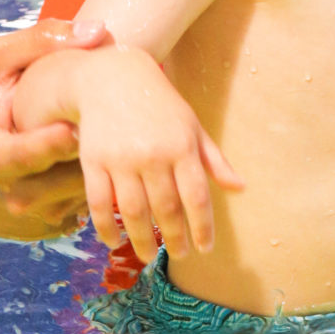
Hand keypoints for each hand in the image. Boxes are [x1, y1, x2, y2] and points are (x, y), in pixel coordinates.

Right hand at [0, 18, 108, 231]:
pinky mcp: (56, 202)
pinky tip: (133, 170)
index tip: (71, 129)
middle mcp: (8, 182)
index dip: (39, 147)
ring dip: (97, 183)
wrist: (15, 104)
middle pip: (38, 190)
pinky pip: (81, 206)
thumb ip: (43, 39)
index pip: (8, 159)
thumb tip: (95, 32)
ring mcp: (32, 195)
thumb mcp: (8, 53)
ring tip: (128, 159)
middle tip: (107, 148)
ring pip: (64, 202)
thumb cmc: (6, 76)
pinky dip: (106, 192)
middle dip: (74, 171)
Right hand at [72, 46, 243, 263]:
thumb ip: (214, 161)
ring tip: (148, 256)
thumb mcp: (193, 127)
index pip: (196, 197)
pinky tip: (114, 242)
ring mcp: (121, 159)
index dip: (202, 227)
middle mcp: (153, 155)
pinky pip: (99, 203)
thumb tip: (240, 188)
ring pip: (133, 212)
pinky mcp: (94, 161)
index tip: (204, 249)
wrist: (113, 77)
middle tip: (179, 255)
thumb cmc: (161, 105)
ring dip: (141, 240)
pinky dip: (105, 227)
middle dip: (174, 238)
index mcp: (182, 147)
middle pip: (166, 209)